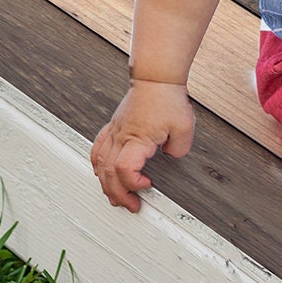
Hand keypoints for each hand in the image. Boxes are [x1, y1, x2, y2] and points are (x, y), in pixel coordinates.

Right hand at [90, 80, 194, 211]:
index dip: (134, 184)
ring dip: (106, 184)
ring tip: (116, 196)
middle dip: (119, 194)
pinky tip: (101, 172)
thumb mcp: (184, 126)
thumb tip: (171, 157)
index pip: (124, 170)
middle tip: (132, 204)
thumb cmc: (168, 97)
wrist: (156, 77)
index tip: (148, 186)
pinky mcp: (114, 125)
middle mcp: (121, 137)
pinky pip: (98, 148)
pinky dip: (97, 165)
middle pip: (109, 174)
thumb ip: (180, 148)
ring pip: (100, 164)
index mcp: (137, 139)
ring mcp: (115, 131)